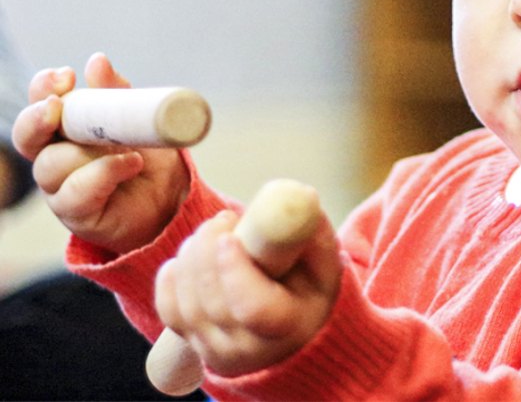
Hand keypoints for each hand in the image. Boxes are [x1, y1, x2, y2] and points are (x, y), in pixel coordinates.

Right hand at [11, 52, 189, 253]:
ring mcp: (59, 187)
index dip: (43, 88)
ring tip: (129, 148)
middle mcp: (52, 156)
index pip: (39, 103)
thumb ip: (115, 93)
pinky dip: (104, 174)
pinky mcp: (75, 212)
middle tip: (56, 105)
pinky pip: (75, 192)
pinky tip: (132, 163)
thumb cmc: (145, 154)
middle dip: (37, 119)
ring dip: (87, 152)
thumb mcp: (134, 118)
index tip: (65, 75)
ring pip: (52, 164)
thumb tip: (97, 61)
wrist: (169, 199)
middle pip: (26, 136)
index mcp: (62, 128)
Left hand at [154, 208, 341, 376]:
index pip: (251, 307)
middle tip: (225, 219)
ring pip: (186, 301)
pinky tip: (192, 256)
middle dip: (209, 250)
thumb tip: (297, 197)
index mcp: (288, 327)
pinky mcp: (191, 342)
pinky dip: (173, 275)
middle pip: (212, 301)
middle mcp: (248, 348)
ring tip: (215, 232)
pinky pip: (167, 307)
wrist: (293, 331)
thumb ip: (312, 233)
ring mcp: (215, 349)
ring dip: (192, 255)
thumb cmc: (310, 290)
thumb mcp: (325, 263)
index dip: (235, 271)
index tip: (230, 237)